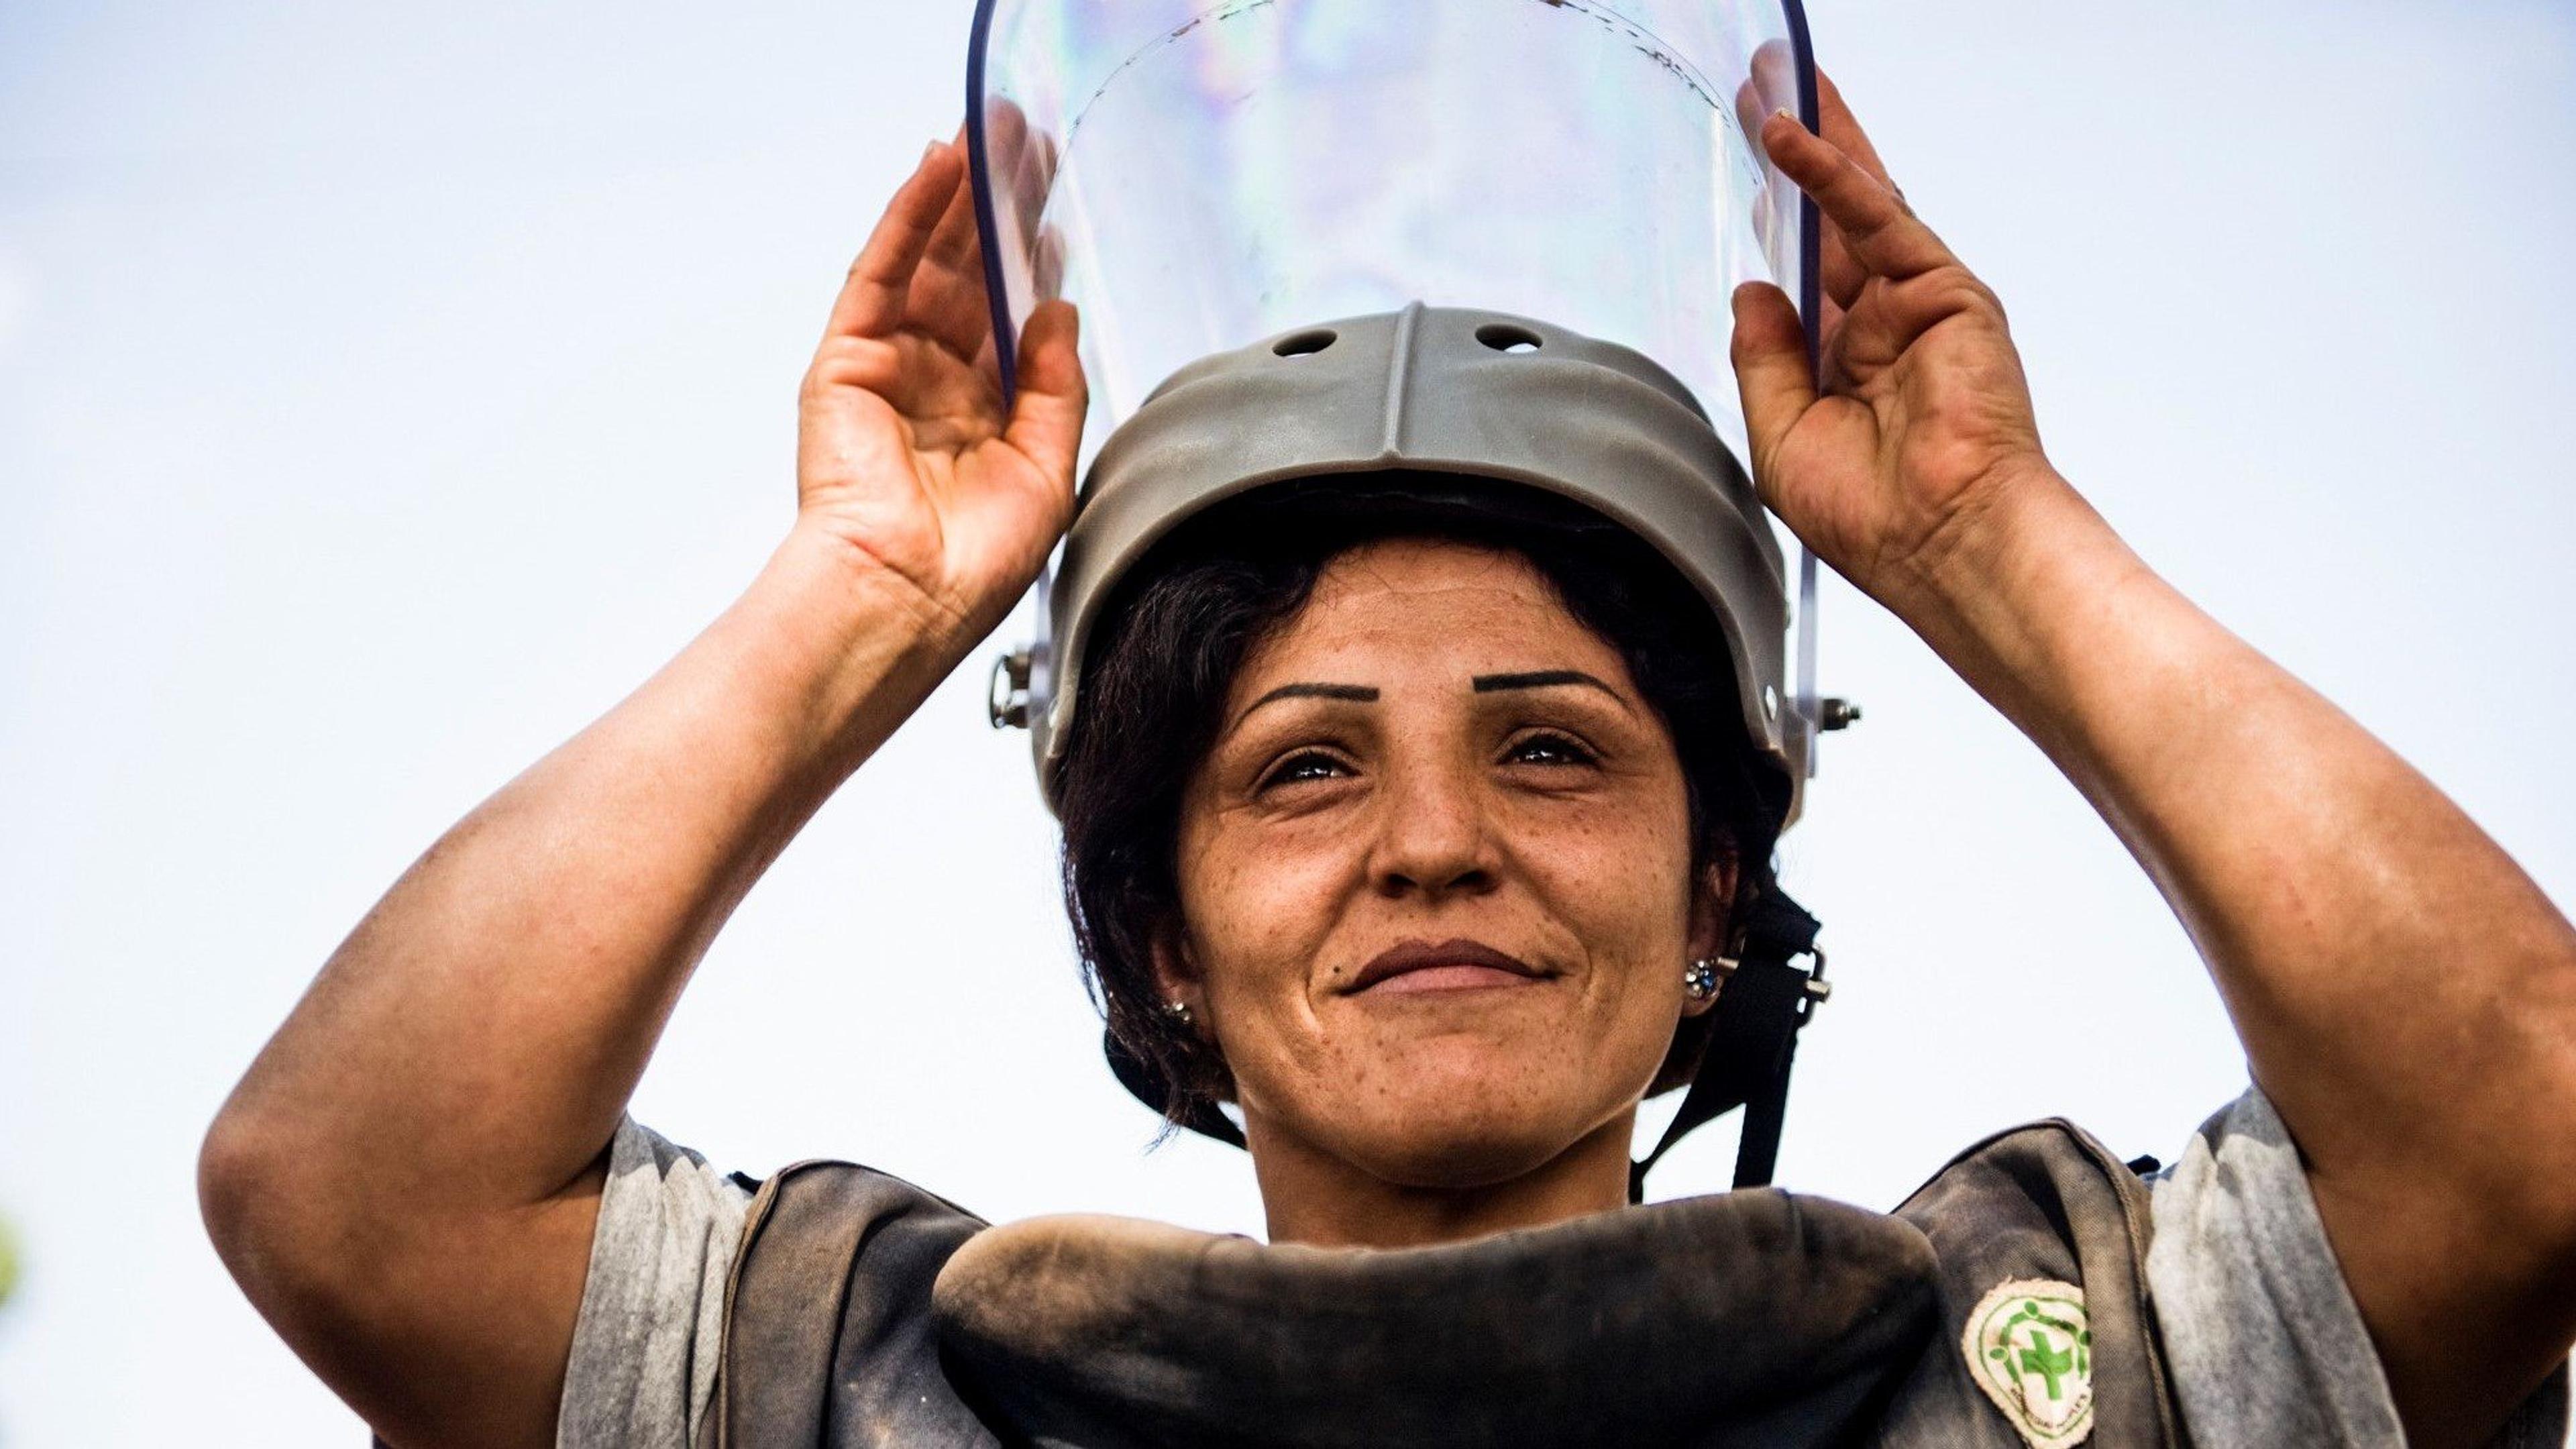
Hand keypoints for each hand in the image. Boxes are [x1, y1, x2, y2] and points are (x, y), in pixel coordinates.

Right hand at [794, 138, 1086, 644]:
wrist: (905, 601)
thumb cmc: (970, 567)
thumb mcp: (1047, 472)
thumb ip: (1056, 387)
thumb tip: (1058, 309)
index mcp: (984, 418)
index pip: (1011, 320)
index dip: (1034, 261)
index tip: (1058, 206)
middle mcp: (936, 386)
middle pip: (972, 277)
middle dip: (1001, 210)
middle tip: (1031, 143)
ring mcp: (889, 368)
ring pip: (929, 263)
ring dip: (960, 196)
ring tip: (994, 133)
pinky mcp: (847, 360)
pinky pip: (880, 272)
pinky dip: (909, 216)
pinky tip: (939, 169)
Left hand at [1730, 76, 2062, 610]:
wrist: (1944, 544)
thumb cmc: (1875, 518)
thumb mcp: (1783, 437)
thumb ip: (1765, 360)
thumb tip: (1752, 291)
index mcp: (1846, 365)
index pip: (1805, 272)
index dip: (1776, 217)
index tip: (1752, 170)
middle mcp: (1883, 326)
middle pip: (1829, 220)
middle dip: (1793, 156)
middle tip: (1760, 91)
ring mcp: (1917, 304)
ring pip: (1856, 202)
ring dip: (1815, 139)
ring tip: (1774, 82)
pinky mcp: (1946, 292)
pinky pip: (1879, 218)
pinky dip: (1832, 176)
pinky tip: (1792, 139)